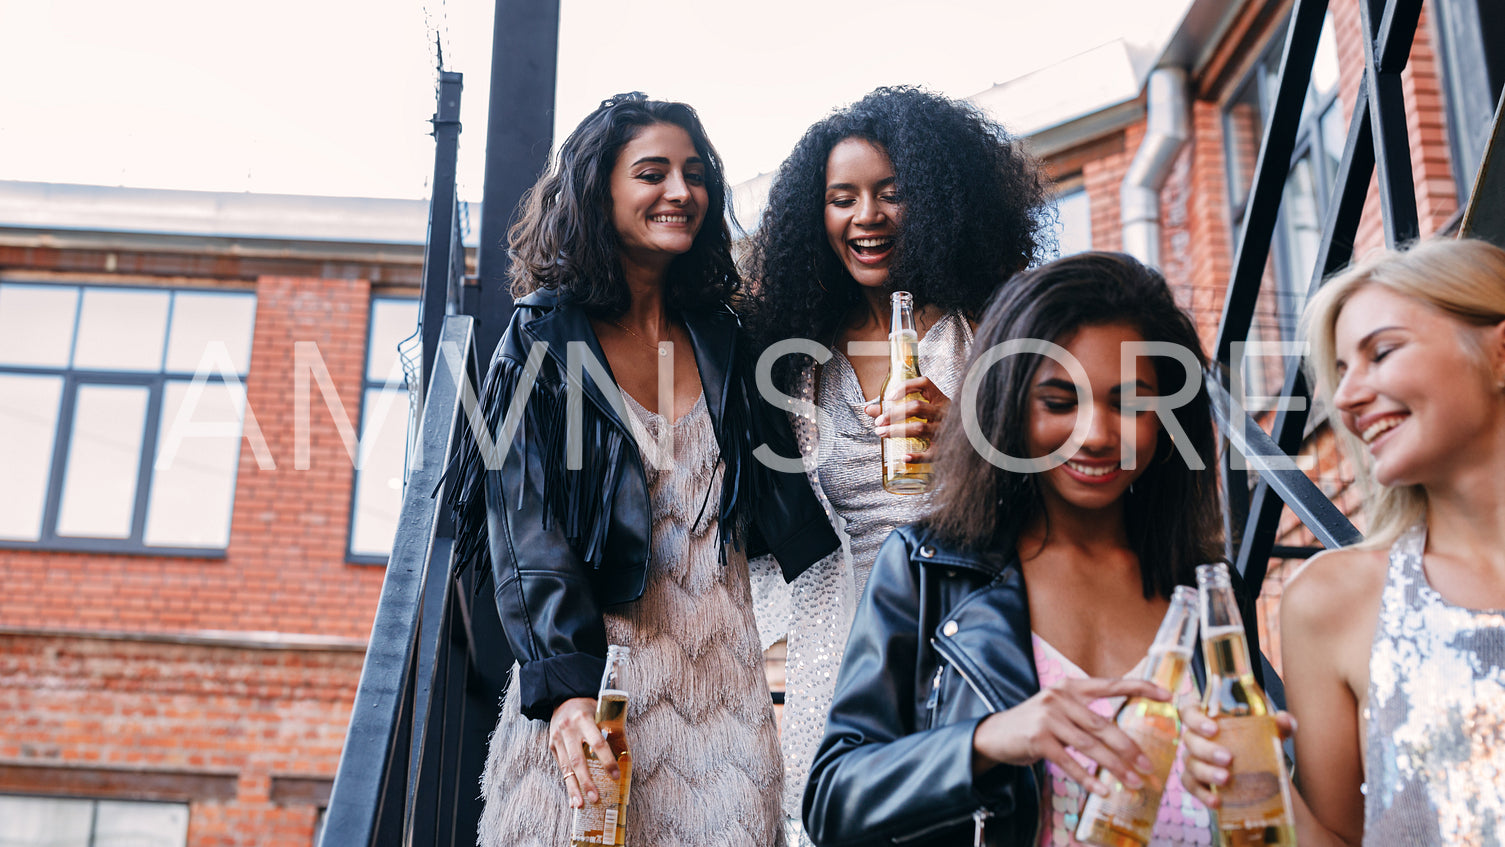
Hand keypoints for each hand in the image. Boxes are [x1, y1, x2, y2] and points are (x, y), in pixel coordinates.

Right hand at [550, 696, 617, 807]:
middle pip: (578, 760)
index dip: (607, 761)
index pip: (597, 743)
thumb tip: (626, 756)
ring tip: (580, 805)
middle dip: (587, 781)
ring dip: (574, 788)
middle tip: (596, 798)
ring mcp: (557, 738)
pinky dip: (568, 783)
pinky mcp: (552, 745)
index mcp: (584, 719)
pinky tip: (573, 797)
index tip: (615, 776)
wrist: (564, 698)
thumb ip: (612, 732)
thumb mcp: (601, 713)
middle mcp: (568, 729)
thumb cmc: (589, 708)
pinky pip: (561, 767)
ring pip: (566, 767)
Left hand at [866, 376, 949, 459]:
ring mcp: (945, 430)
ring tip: (881, 434)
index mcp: (939, 398)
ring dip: (897, 431)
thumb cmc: (937, 423)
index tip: (889, 397)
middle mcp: (944, 412)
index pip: (924, 383)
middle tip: (878, 422)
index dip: (906, 387)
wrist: (967, 441)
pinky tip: (903, 458)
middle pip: (916, 407)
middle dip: (893, 414)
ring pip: (920, 428)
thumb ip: (894, 409)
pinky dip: (917, 457)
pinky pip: (931, 454)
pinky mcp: (945, 450)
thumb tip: (868, 410)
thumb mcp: (923, 412)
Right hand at [972, 677, 1170, 795]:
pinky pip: (1070, 763)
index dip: (1140, 688)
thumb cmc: (1034, 723)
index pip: (1111, 684)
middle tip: (1148, 766)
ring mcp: (1048, 718)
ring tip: (1133, 782)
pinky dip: (1088, 779)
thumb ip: (1085, 714)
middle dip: (1129, 748)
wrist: (995, 733)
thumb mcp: (1059, 708)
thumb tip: (1122, 738)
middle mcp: (1060, 698)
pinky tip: (1103, 790)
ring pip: (1090, 746)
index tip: (1167, 695)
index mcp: (1071, 686)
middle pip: (1103, 725)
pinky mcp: (1038, 739)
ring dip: (1114, 768)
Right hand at [1178, 699, 1296, 808]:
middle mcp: (1195, 739)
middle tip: (1228, 758)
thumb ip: (1281, 725)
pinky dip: (1203, 794)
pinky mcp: (1196, 782)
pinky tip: (1217, 801)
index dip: (1195, 719)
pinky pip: (1192, 787)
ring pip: (1190, 764)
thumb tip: (1284, 719)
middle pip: (1190, 740)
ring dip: (1206, 772)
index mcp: (1207, 721)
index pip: (1189, 712)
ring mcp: (1193, 761)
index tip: (1213, 728)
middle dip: (1207, 749)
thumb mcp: (1271, 734)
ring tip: (1226, 779)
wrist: (1259, 774)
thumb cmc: (1257, 745)